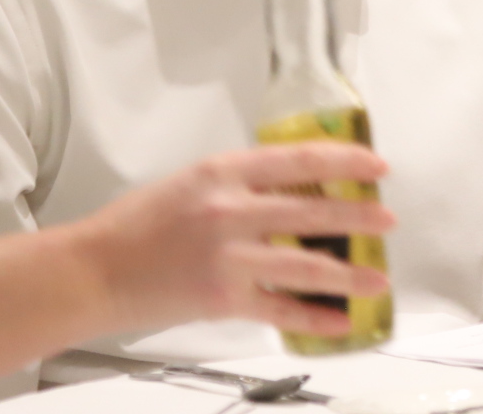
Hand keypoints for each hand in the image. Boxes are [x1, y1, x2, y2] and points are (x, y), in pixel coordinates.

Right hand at [70, 143, 395, 342]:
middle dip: (358, 216)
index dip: (344, 163)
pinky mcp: (224, 298)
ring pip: (306, 264)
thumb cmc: (135, 227)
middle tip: (387, 219)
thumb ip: (238, 184)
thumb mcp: (190, 184)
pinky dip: (316, 318)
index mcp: (221, 172)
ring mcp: (229, 256)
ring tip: (378, 277)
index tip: (373, 166)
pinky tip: (341, 321)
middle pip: (311, 210)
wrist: (95, 270)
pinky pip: (283, 309)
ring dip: (349, 272)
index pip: (298, 159)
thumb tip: (292, 190)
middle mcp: (229, 209)